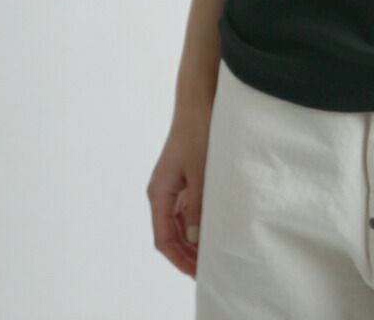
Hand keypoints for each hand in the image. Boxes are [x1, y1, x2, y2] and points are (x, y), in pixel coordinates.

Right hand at [146, 106, 213, 277]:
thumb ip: (198, 205)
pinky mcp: (184, 177)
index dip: (179, 258)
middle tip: (208, 269)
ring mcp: (173, 185)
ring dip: (193, 240)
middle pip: (171, 234)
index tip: (197, 271)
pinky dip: (198, 223)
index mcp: (160, 193)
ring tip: (212, 254)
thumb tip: (196, 238)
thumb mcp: (200, 171)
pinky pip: (187, 208)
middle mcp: (163, 192)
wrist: (199, 102)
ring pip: (180, 223)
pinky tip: (213, 229)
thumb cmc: (198, 132)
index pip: (164, 238)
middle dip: (187, 254)